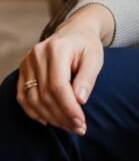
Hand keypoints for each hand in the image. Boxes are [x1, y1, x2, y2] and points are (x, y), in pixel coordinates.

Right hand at [16, 4, 112, 135]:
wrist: (74, 32)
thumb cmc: (87, 46)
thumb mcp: (94, 58)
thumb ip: (87, 78)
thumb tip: (80, 101)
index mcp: (57, 49)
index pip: (58, 86)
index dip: (68, 108)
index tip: (81, 123)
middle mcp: (38, 54)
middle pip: (45, 95)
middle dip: (62, 116)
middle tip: (78, 128)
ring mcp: (27, 61)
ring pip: (33, 99)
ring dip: (50, 117)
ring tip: (67, 126)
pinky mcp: (23, 69)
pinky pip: (22, 96)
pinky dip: (33, 112)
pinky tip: (48, 120)